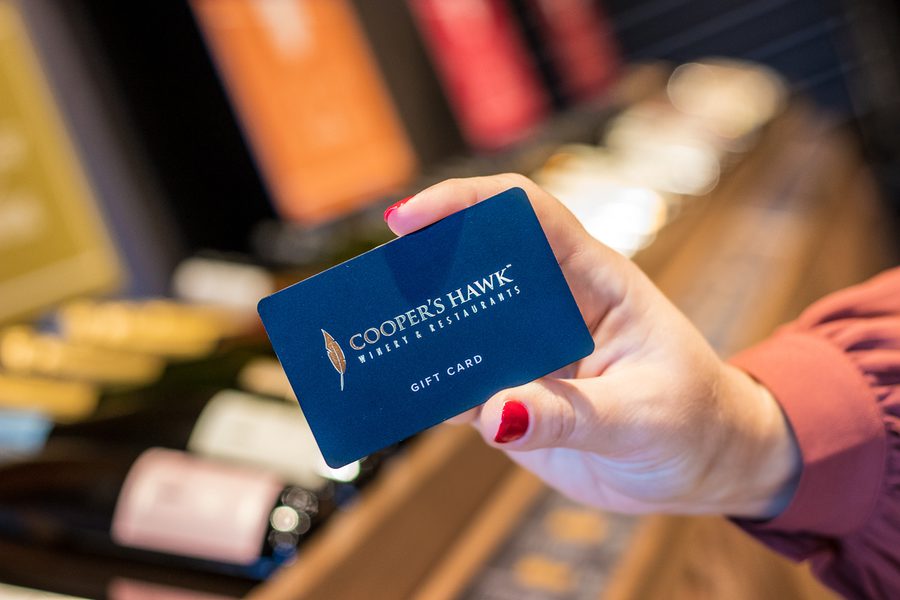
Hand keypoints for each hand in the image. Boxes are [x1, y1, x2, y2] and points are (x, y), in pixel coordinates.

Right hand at [385, 174, 799, 517]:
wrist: (703, 466)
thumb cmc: (693, 421)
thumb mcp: (642, 417)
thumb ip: (569, 416)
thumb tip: (492, 414)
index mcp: (595, 281)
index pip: (527, 214)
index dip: (465, 202)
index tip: (406, 220)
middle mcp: (555, 306)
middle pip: (476, 264)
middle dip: (421, 268)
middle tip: (367, 291)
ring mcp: (531, 352)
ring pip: (461, 327)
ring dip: (416, 332)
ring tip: (364, 343)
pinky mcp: (517, 394)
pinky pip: (462, 384)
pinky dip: (428, 388)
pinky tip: (395, 398)